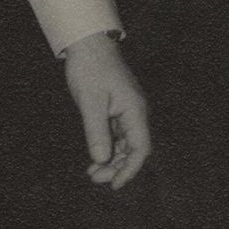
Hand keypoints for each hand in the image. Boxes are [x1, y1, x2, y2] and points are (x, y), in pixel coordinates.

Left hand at [61, 32, 151, 189]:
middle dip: (117, 167)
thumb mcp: (90, 101)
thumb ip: (96, 131)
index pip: (140, 148)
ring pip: (125, 143)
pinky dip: (107, 147)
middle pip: (134, 149)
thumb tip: (101, 160)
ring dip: (111, 159)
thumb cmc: (90, 69)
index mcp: (135, 111)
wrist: (88, 43)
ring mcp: (127, 110)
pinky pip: (116, 134)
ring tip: (92, 174)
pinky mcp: (117, 108)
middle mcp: (135, 113)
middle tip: (95, 179)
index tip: (115, 184)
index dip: (130, 169)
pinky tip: (95, 158)